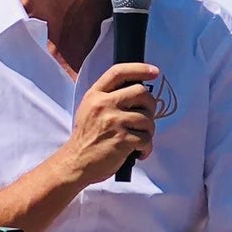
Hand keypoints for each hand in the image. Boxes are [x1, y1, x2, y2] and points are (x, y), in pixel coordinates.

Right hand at [62, 62, 159, 183]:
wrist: (76, 163)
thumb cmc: (86, 138)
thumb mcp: (89, 110)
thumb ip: (108, 98)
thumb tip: (137, 91)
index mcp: (95, 96)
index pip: (118, 72)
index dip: (139, 68)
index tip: (154, 71)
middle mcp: (104, 105)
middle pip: (141, 92)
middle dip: (149, 106)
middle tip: (144, 118)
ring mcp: (113, 122)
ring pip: (147, 119)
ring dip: (148, 131)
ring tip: (138, 139)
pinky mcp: (122, 140)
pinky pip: (146, 139)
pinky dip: (146, 148)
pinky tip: (138, 152)